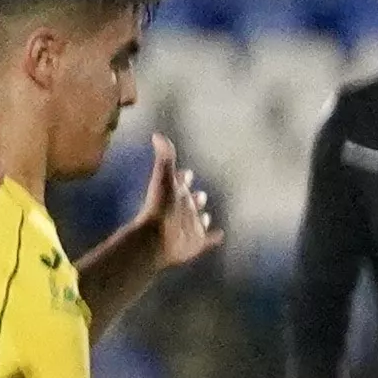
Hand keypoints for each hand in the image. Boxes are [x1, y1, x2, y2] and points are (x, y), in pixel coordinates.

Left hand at [120, 136, 219, 272]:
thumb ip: (165, 158)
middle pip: (190, 202)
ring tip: (206, 214)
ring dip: (202, 217)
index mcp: (176, 194)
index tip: (187, 173)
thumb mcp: (164, 179)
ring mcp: (190, 227)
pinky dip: (213, 237)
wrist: (156, 238)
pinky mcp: (196, 242)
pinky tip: (220, 235)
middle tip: (199, 194)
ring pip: (198, 220)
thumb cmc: (161, 207)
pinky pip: (207, 239)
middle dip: (194, 198)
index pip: (181, 183)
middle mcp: (183, 210)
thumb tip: (157, 135)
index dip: (183, 178)